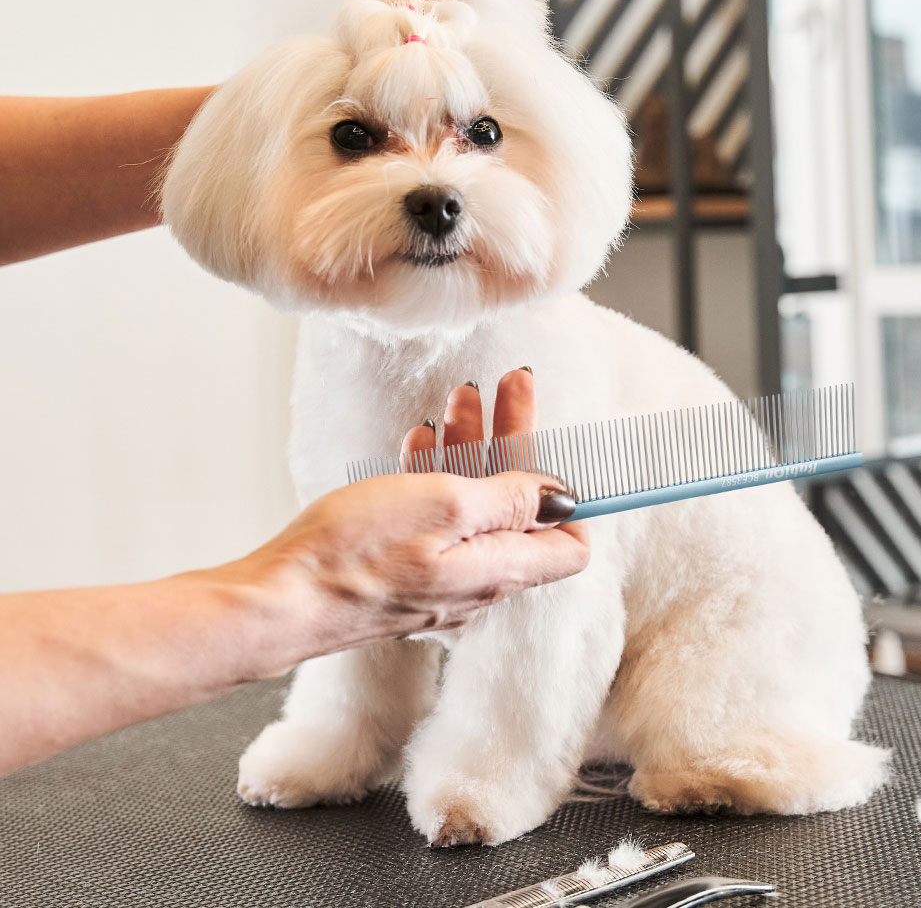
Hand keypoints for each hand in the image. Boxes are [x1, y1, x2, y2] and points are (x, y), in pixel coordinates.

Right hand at [246, 368, 586, 664]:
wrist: (281, 600)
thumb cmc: (357, 555)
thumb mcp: (447, 506)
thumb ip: (511, 499)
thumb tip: (559, 496)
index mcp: (500, 568)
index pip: (570, 544)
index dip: (572, 494)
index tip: (558, 445)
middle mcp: (477, 581)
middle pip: (517, 509)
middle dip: (515, 442)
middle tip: (508, 386)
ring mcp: (439, 578)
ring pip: (473, 508)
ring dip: (472, 449)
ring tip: (460, 400)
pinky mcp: (404, 572)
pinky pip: (436, 521)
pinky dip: (436, 477)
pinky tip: (421, 443)